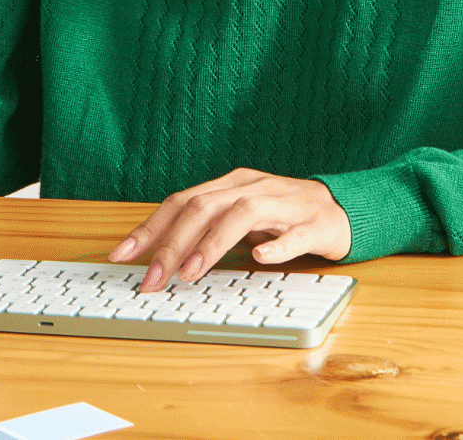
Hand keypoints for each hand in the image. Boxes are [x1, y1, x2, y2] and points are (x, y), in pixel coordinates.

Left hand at [106, 168, 349, 292]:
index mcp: (230, 185)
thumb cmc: (283, 214)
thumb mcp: (238, 217)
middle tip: (151, 278)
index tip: (121, 255)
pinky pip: (293, 234)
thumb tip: (158, 256)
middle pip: (203, 207)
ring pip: (241, 214)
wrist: (342, 208)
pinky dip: (276, 245)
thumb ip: (205, 229)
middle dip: (172, 244)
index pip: (181, 201)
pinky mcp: (314, 224)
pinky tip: (260, 258)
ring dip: (212, 244)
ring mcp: (283, 203)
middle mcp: (252, 188)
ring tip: (190, 272)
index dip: (149, 228)